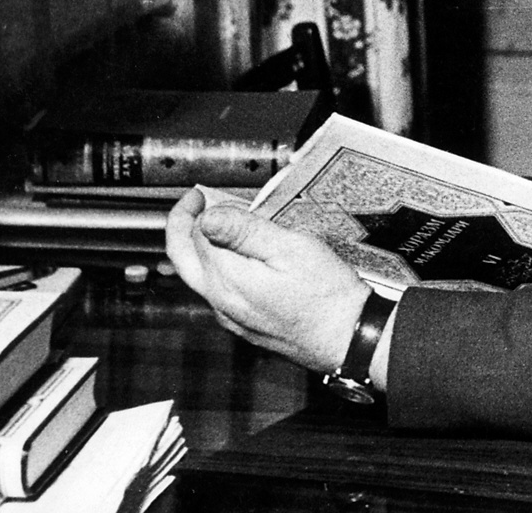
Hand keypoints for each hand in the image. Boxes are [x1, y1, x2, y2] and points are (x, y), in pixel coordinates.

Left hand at [166, 188, 370, 372]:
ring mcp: (231, 317)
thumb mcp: (290, 249)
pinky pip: (218, 291)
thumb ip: (244, 231)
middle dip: (182, 226)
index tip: (206, 193)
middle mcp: (221, 302)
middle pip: (182, 259)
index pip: (194, 236)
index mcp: (227, 280)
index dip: (199, 209)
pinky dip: (218, 265)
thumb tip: (206, 217)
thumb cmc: (327, 296)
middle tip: (195, 203)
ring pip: (199, 275)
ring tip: (223, 222)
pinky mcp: (245, 325)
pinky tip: (240, 254)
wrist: (349, 338)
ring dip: (201, 245)